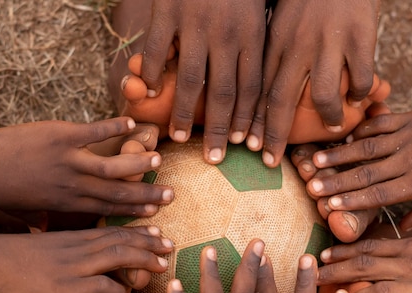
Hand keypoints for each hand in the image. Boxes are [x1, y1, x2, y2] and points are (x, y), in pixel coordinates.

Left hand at [0, 117, 172, 217]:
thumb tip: (42, 233)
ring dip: (136, 164)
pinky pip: (94, 131)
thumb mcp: (23, 213)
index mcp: (69, 203)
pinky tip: (131, 123)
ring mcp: (71, 160)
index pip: (108, 208)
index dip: (134, 210)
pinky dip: (113, 126)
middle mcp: (75, 184)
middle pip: (118, 192)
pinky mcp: (62, 136)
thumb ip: (39, 222)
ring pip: (112, 166)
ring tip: (158, 159)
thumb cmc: (1, 192)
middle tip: (170, 194)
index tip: (154, 212)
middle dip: (146, 193)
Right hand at [0, 226, 172, 292]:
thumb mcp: (45, 248)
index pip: (114, 230)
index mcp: (75, 238)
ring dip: (145, 261)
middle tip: (170, 246)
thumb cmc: (12, 259)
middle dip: (150, 242)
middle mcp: (80, 247)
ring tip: (163, 267)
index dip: (139, 232)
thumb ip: (65, 251)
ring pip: (121, 257)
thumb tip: (76, 259)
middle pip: (124, 240)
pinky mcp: (70, 287)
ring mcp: (76, 266)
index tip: (158, 232)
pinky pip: (106, 289)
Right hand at [141, 0, 266, 162]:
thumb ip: (257, 46)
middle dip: (220, 130)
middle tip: (216, 159)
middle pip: (224, 93)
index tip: (246, 147)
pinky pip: (158, 49)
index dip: (249, 121)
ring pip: (189, 79)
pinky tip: (150, 93)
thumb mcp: (260, 11)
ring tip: (178, 137)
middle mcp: (226, 35)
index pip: (253, 89)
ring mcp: (194, 23)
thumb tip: (261, 87)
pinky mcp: (167, 11)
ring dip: (184, 113)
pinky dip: (153, 72)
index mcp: (252, 36)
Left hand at [250, 0, 379, 165]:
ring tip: (334, 128)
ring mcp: (329, 42)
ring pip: (323, 95)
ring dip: (329, 118)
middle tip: (270, 162)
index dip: (254, 122)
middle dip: (273, 136)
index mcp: (275, 41)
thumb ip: (272, 54)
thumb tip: (258, 90)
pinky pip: (360, 78)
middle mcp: (297, 45)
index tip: (250, 147)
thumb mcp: (279, 21)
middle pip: (280, 101)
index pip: (259, 90)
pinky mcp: (360, 37)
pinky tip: (361, 98)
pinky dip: (361, 93)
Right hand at [308, 94, 411, 229]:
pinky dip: (362, 129)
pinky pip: (383, 123)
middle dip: (336, 180)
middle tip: (311, 185)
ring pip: (369, 146)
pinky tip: (344, 136)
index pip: (380, 194)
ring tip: (317, 160)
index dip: (352, 200)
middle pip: (367, 172)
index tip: (329, 204)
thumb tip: (403, 229)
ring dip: (340, 154)